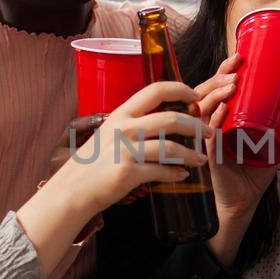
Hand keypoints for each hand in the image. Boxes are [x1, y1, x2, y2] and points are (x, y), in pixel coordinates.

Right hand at [42, 81, 211, 218]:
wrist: (72, 189)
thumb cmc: (92, 162)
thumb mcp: (108, 133)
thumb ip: (131, 124)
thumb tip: (161, 118)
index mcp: (121, 114)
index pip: (155, 90)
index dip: (180, 90)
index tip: (196, 96)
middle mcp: (124, 128)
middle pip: (171, 119)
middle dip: (196, 126)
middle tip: (208, 133)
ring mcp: (126, 151)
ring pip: (171, 147)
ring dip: (191, 154)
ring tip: (201, 159)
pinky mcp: (128, 173)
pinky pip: (162, 171)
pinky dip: (177, 173)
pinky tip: (183, 175)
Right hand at [196, 52, 271, 216]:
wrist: (243, 200)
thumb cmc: (252, 171)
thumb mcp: (272, 143)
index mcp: (221, 118)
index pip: (217, 88)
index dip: (224, 70)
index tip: (239, 56)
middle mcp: (209, 124)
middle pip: (205, 92)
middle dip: (219, 76)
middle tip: (236, 67)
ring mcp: (205, 138)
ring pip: (202, 109)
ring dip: (216, 94)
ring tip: (232, 85)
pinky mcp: (207, 154)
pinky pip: (206, 134)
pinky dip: (213, 120)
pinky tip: (223, 110)